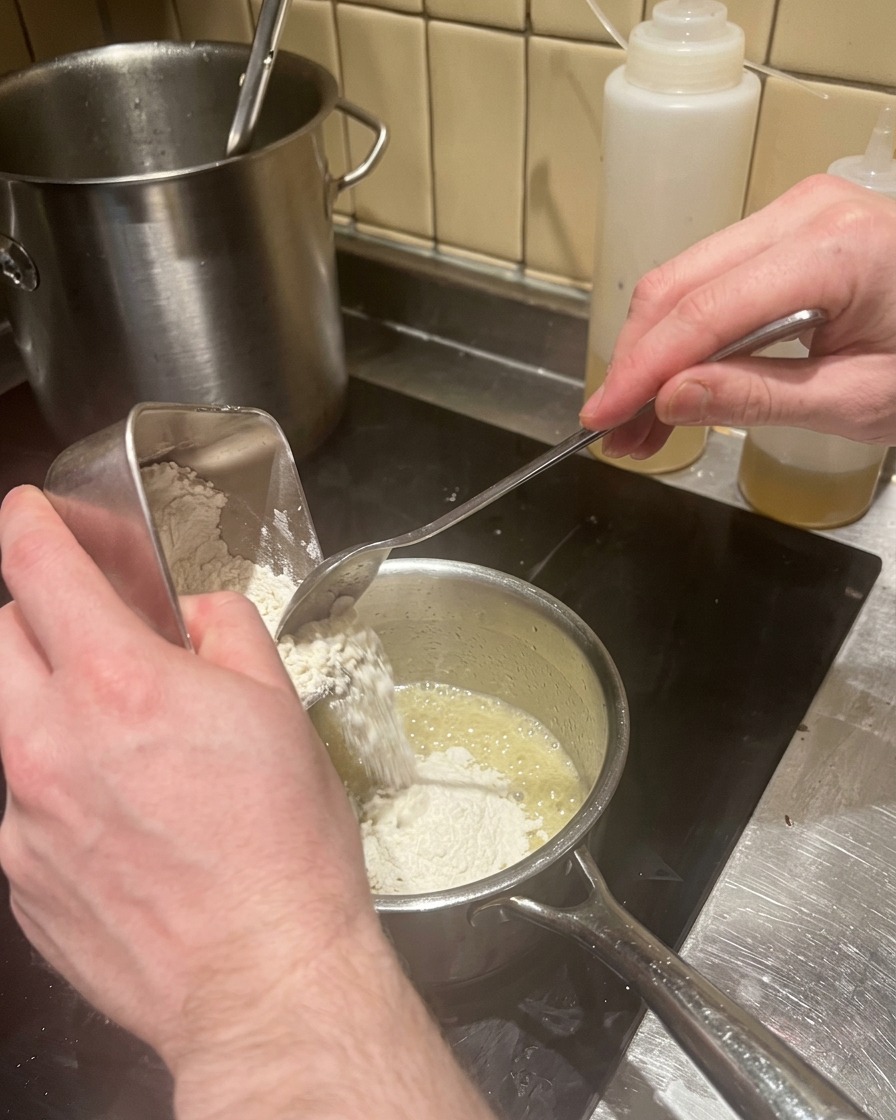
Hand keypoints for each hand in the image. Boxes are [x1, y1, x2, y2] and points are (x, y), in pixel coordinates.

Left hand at [0, 485, 492, 1119]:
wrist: (260, 974)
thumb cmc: (283, 845)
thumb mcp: (277, 708)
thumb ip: (225, 633)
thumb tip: (194, 614)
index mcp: (119, 683)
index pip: (38, 568)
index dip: (30, 525)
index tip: (30, 516)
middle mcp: (48, 742)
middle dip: (33, 614)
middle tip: (88, 634)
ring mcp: (21, 816)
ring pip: (4, 720)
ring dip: (46, 705)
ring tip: (118, 744)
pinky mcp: (19, 875)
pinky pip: (17, 802)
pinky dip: (54, 785)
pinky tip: (118, 819)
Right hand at [580, 174, 895, 459]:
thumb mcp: (859, 399)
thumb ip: (757, 397)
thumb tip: (669, 399)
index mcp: (834, 251)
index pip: (705, 314)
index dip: (641, 372)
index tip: (602, 420)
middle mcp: (806, 213)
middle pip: (680, 285)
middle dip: (637, 365)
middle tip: (617, 433)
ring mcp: (796, 214)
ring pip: (687, 280)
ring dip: (654, 354)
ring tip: (642, 424)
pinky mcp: (791, 230)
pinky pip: (714, 278)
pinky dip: (685, 336)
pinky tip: (674, 385)